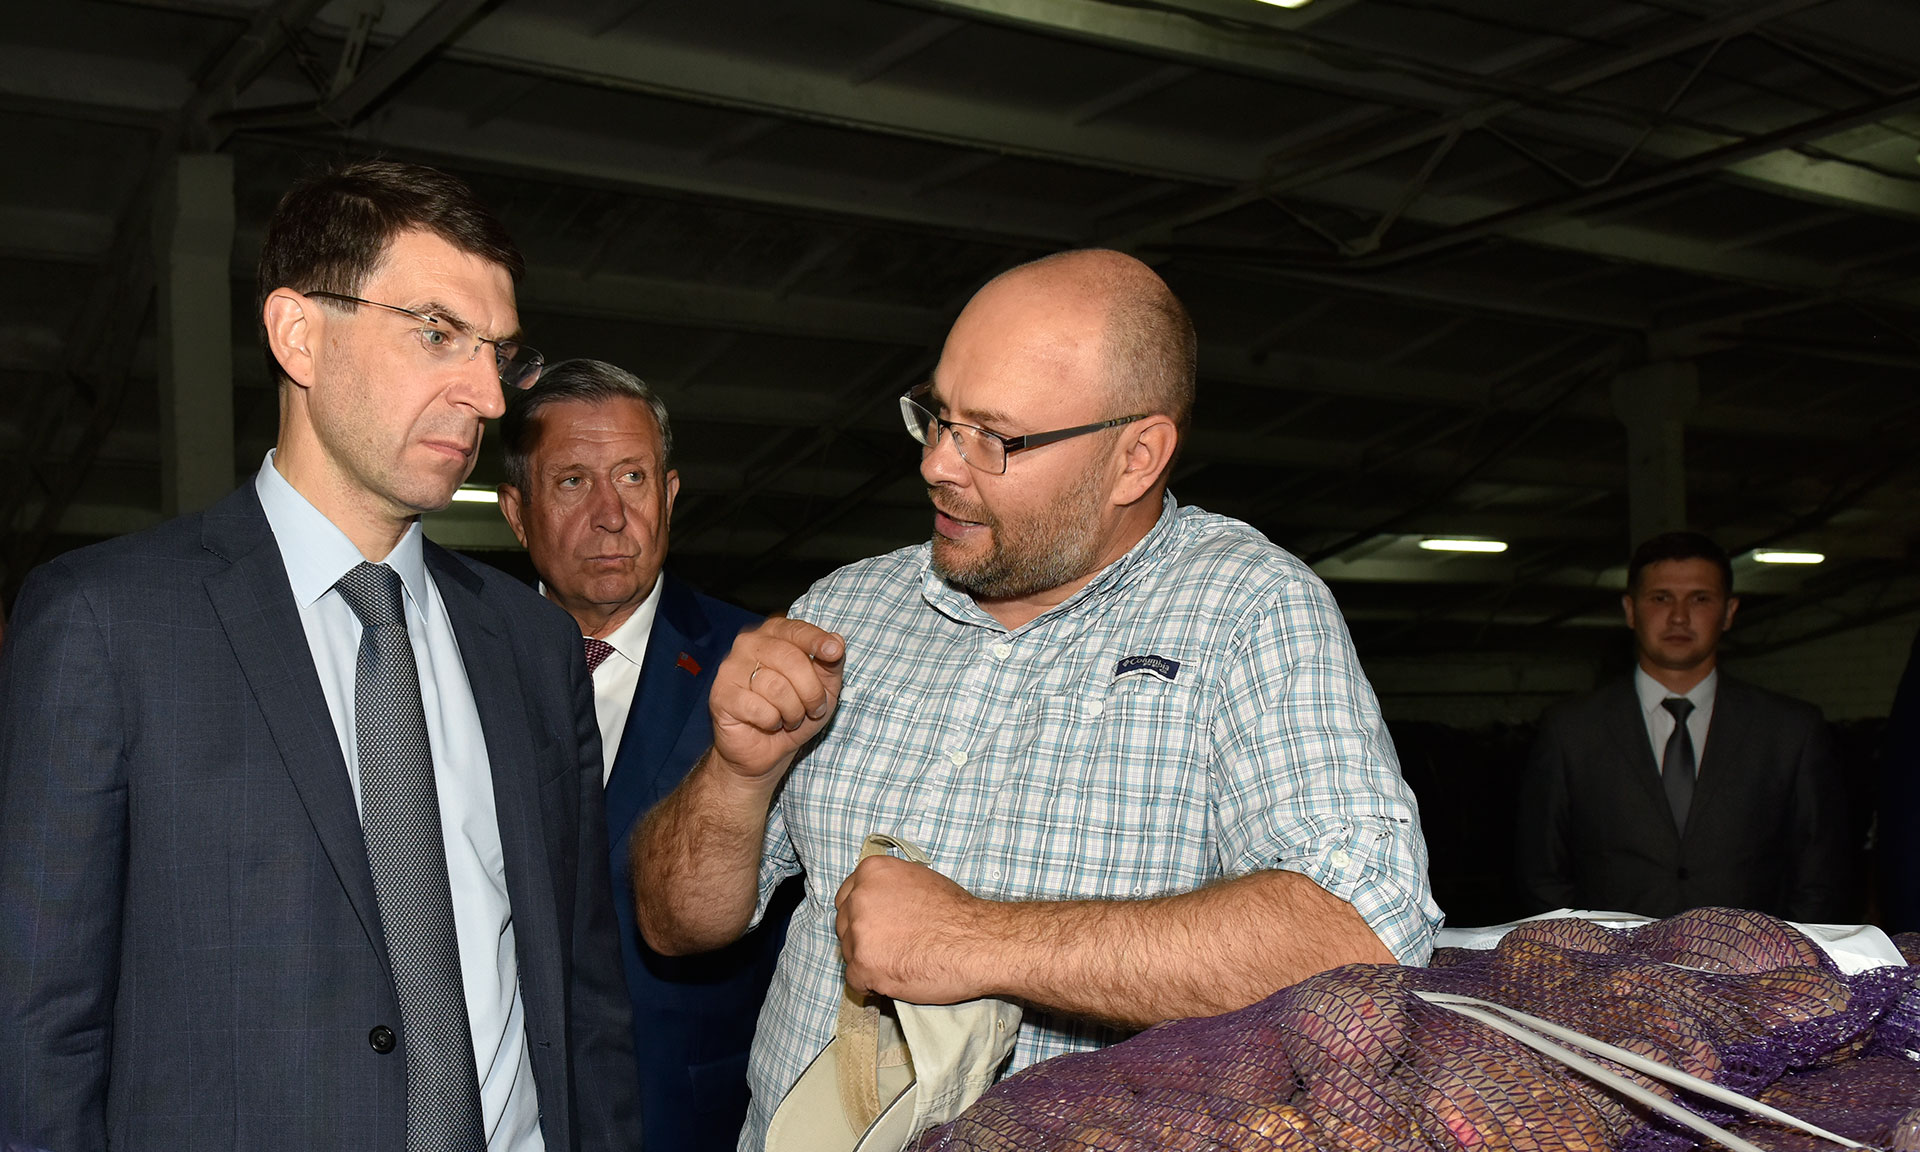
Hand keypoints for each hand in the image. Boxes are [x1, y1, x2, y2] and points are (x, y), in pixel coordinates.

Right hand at [708, 616, 844, 783]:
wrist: (765, 750)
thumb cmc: (794, 712)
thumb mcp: (824, 689)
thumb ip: (831, 664)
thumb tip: (838, 640)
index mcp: (774, 634)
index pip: (796, 630)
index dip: (817, 640)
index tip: (834, 652)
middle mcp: (749, 644)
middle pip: (790, 658)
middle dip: (811, 690)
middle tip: (815, 709)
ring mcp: (731, 668)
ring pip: (776, 686)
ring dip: (793, 711)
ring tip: (790, 719)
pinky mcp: (721, 694)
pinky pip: (758, 707)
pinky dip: (772, 721)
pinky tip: (769, 723)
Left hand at [835, 854, 992, 1004]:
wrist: (977, 942)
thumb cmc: (957, 913)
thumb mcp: (918, 879)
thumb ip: (889, 889)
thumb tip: (879, 903)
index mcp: (872, 872)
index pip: (847, 896)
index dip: (861, 915)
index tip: (875, 926)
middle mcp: (859, 898)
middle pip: (844, 925)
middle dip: (862, 938)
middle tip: (889, 947)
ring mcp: (859, 932)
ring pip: (848, 953)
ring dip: (868, 961)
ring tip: (899, 962)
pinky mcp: (863, 965)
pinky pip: (855, 980)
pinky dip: (871, 984)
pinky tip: (894, 978)